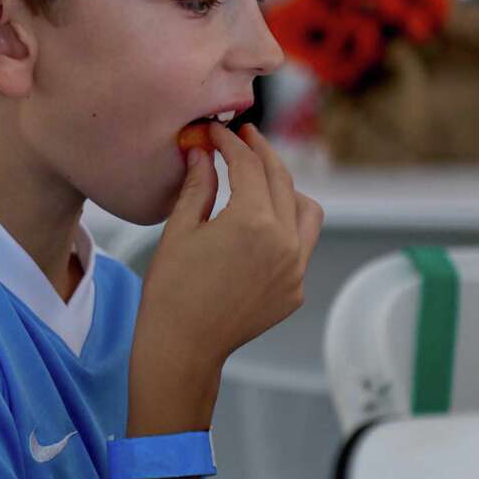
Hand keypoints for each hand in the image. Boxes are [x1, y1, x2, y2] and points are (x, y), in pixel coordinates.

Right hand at [134, 123, 323, 376]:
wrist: (183, 346)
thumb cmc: (171, 290)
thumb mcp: (180, 229)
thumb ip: (198, 184)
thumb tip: (203, 153)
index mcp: (252, 221)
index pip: (248, 165)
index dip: (230, 143)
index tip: (215, 132)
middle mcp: (284, 241)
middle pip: (281, 179)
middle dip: (261, 154)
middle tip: (243, 138)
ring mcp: (295, 268)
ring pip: (307, 210)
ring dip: (286, 188)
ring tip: (261, 181)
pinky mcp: (295, 290)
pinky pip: (302, 246)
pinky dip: (286, 227)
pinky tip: (259, 228)